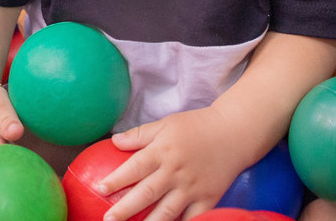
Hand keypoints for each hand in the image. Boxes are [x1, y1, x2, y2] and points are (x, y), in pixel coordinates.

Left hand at [97, 107, 246, 220]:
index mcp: (164, 150)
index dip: (117, 179)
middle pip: (147, 193)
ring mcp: (192, 188)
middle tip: (107, 220)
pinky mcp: (208, 199)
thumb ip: (140, 134)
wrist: (235, 133)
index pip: (136, 166)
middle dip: (125, 209)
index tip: (100, 188)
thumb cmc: (197, 127)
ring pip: (166, 212)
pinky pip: (192, 219)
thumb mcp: (166, 124)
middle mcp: (176, 171)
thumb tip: (114, 141)